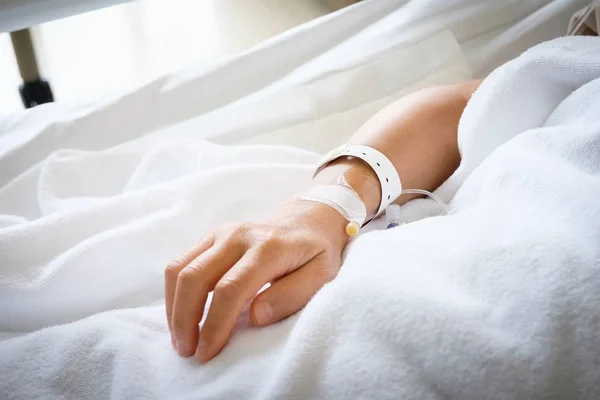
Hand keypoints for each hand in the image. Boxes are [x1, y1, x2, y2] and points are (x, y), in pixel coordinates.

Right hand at [164, 199, 347, 361]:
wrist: (307, 219)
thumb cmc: (316, 252)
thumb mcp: (322, 275)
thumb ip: (293, 295)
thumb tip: (256, 316)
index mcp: (267, 247)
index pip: (231, 288)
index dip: (214, 324)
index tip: (207, 352)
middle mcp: (238, 236)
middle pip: (195, 277)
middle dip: (185, 319)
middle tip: (188, 351)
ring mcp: (220, 233)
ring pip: (179, 268)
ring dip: (174, 308)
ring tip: (181, 339)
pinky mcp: (210, 236)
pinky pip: (179, 263)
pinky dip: (174, 293)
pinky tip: (182, 316)